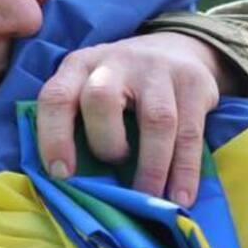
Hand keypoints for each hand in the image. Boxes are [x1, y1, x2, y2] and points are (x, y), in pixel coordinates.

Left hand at [36, 32, 233, 206]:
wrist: (176, 47)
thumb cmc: (121, 87)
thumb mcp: (90, 90)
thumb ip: (78, 124)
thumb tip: (76, 187)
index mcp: (79, 67)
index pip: (56, 97)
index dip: (54, 137)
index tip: (62, 174)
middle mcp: (115, 62)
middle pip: (101, 99)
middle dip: (106, 144)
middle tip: (113, 170)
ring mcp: (157, 69)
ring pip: (156, 119)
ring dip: (152, 167)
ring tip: (150, 199)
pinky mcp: (194, 82)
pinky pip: (190, 132)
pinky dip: (185, 170)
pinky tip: (181, 197)